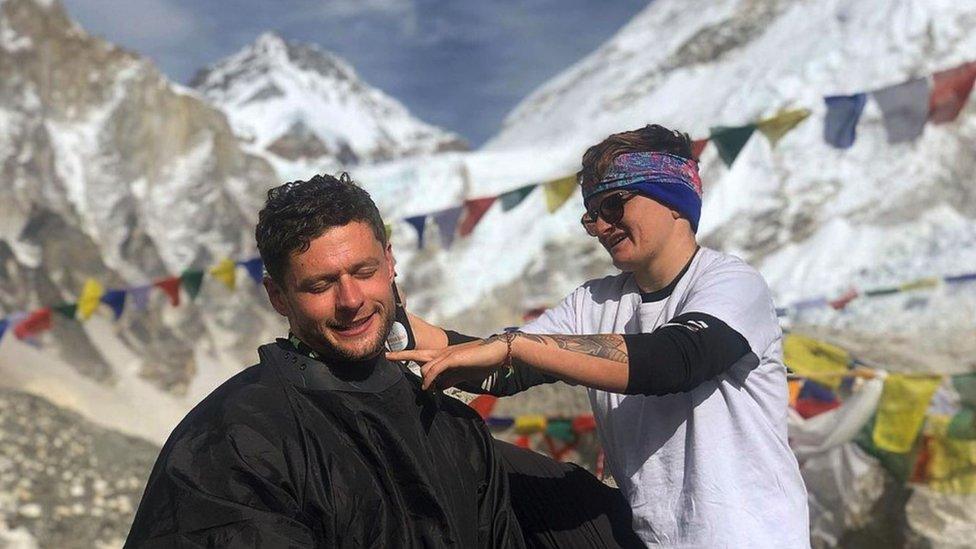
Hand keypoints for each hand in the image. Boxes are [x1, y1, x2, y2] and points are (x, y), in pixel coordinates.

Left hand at [386, 337, 506, 389]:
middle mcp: (442, 353)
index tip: (392, 356)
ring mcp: (447, 355)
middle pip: (417, 353)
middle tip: (387, 356)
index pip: (422, 355)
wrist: (497, 353)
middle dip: (401, 355)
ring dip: (423, 379)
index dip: (407, 355)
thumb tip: (438, 387)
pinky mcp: (453, 358)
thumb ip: (450, 379)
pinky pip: (436, 369)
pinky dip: (430, 379)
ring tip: (425, 390)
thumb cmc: (481, 362)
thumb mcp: (462, 374)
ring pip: (426, 366)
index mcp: (444, 356)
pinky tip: (429, 387)